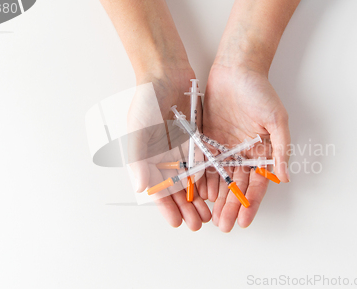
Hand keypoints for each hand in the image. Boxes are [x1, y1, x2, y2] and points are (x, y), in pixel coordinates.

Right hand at [128, 67, 210, 229]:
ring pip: (192, 180)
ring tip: (209, 213)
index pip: (158, 190)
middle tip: (199, 223)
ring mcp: (182, 150)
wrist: (165, 73)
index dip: (167, 208)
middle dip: (187, 209)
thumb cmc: (146, 100)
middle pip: (177, 190)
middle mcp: (165, 157)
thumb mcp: (139, 129)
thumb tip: (141, 187)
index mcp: (148, 158)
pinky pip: (205, 163)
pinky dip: (209, 178)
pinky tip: (217, 190)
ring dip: (199, 198)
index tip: (176, 223)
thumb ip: (139, 159)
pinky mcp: (198, 140)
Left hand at [201, 63, 290, 231]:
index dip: (251, 204)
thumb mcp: (276, 119)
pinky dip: (201, 178)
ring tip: (210, 216)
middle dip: (231, 207)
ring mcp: (225, 147)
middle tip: (224, 226)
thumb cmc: (260, 91)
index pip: (257, 185)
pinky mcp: (208, 139)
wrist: (236, 69)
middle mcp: (243, 154)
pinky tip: (198, 194)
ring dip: (216, 198)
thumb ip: (280, 149)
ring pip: (220, 179)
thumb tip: (285, 177)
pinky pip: (204, 163)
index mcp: (261, 152)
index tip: (244, 221)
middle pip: (237, 186)